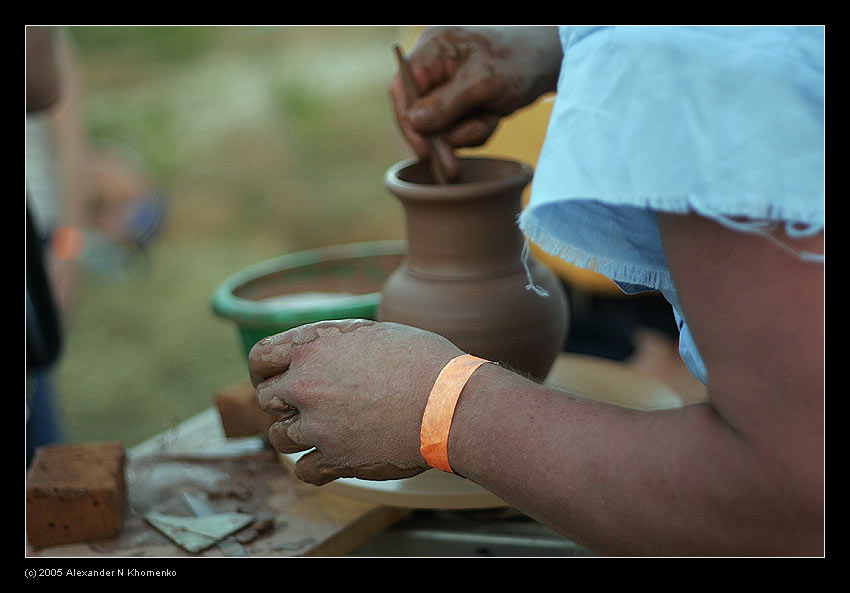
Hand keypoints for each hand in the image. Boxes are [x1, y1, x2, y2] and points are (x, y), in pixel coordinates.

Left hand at [248, 319, 463, 484]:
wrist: (450, 403)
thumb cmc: (422, 361)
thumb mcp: (373, 334)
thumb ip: (335, 344)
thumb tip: (322, 349)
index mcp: (312, 347)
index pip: (260, 358)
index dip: (265, 368)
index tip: (274, 376)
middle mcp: (306, 386)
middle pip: (266, 398)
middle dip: (280, 401)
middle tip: (302, 404)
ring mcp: (317, 426)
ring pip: (278, 437)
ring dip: (294, 434)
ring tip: (319, 430)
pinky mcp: (335, 459)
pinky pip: (302, 470)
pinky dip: (312, 465)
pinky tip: (328, 456)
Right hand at [390, 26, 562, 177]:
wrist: (552, 61)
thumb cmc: (521, 60)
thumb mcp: (485, 81)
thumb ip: (447, 102)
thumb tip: (415, 122)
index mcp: (433, 47)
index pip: (402, 88)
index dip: (407, 122)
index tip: (424, 150)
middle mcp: (434, 64)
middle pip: (418, 113)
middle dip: (443, 135)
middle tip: (454, 164)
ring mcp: (447, 84)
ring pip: (439, 127)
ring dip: (465, 133)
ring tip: (490, 116)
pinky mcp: (461, 101)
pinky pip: (457, 130)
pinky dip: (476, 131)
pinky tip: (494, 115)